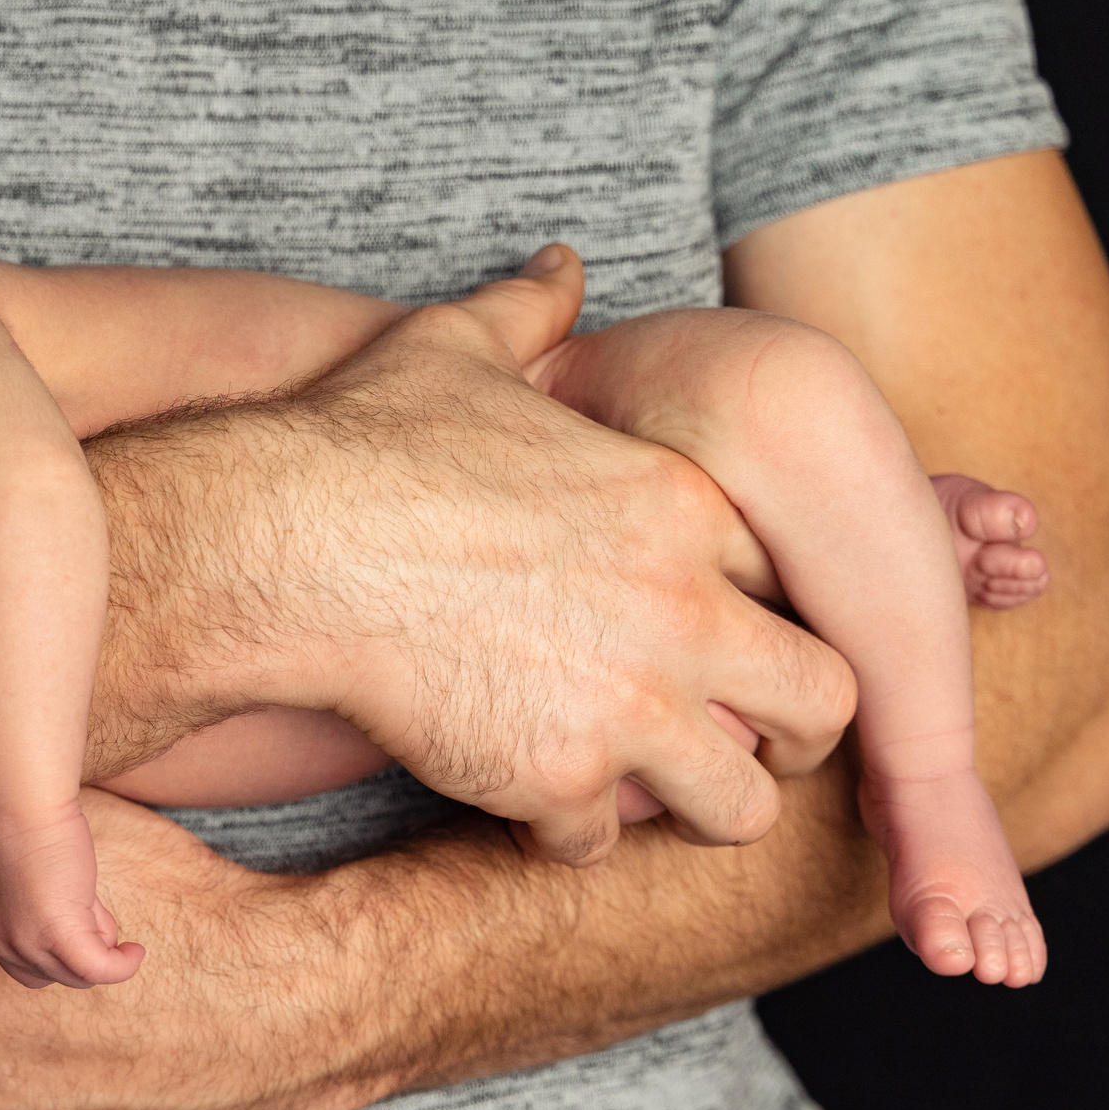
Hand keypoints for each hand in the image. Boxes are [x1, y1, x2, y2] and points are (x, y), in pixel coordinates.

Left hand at [0, 801, 145, 989]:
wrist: (22, 804)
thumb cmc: (30, 828)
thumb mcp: (36, 884)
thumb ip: (54, 914)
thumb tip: (97, 936)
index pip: (34, 971)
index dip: (64, 953)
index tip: (80, 920)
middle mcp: (4, 945)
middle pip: (59, 976)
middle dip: (84, 945)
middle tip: (89, 903)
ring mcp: (28, 944)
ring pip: (81, 975)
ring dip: (103, 945)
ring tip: (96, 903)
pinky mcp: (57, 934)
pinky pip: (99, 969)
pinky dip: (122, 966)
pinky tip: (135, 951)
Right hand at [222, 246, 855, 865]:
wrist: (284, 543)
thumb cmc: (361, 442)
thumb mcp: (456, 348)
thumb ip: (531, 311)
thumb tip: (561, 263)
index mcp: (676, 503)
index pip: (802, 572)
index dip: (772, 609)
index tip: (729, 629)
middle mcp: (680, 609)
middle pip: (824, 702)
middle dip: (790, 736)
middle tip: (736, 743)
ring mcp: (627, 702)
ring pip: (740, 804)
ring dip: (692, 806)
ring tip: (638, 793)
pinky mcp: (555, 776)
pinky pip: (601, 846)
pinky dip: (566, 837)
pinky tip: (524, 804)